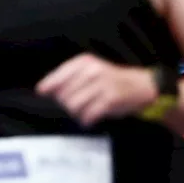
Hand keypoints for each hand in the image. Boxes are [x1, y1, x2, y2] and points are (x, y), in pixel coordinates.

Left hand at [36, 53, 157, 126]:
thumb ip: (68, 77)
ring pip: (73, 106)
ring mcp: (102, 85)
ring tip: (84, 111)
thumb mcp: (89, 70)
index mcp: (84, 62)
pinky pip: (88, 114)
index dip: (48, 85)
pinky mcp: (110, 99)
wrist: (142, 85)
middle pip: (63, 94)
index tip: (41, 92)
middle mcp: (92, 71)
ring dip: (76, 113)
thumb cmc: (110, 79)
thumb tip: (42, 89)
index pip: (58, 75)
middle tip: (76, 105)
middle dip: (66, 103)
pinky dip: (86, 120)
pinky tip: (89, 119)